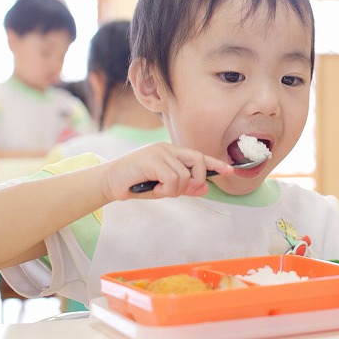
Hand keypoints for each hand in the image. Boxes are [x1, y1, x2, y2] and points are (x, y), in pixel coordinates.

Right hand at [99, 142, 233, 201]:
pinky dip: (166, 189)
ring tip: (158, 189)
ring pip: (184, 176)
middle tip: (180, 190)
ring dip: (174, 190)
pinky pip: (173, 179)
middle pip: (198, 161)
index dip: (215, 164)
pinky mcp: (152, 159)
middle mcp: (167, 148)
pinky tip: (154, 188)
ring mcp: (160, 152)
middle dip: (196, 180)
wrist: (109, 182)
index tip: (229, 171)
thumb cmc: (136, 184)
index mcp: (171, 152)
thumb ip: (183, 186)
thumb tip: (205, 188)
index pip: (198, 156)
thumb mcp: (163, 187)